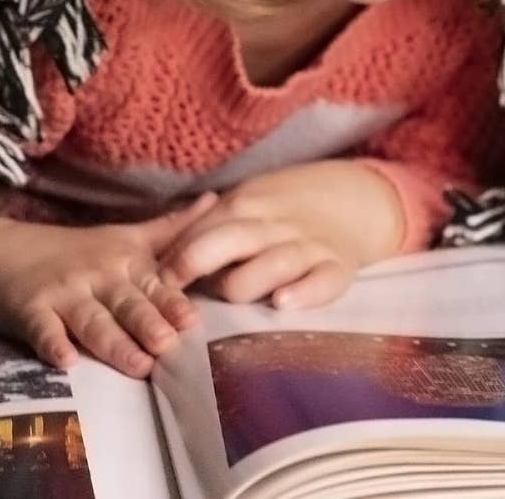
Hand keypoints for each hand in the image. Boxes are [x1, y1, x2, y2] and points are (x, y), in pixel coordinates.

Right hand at [0, 194, 216, 376]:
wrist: (5, 252)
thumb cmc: (77, 250)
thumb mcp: (127, 236)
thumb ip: (172, 228)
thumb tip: (216, 200)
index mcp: (125, 261)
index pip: (154, 285)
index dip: (172, 302)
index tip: (193, 320)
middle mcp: (98, 275)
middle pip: (127, 304)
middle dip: (148, 323)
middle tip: (168, 344)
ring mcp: (63, 293)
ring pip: (92, 321)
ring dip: (113, 343)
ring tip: (137, 364)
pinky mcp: (30, 310)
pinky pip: (42, 330)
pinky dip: (53, 344)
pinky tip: (65, 360)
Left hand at [159, 161, 404, 310]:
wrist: (351, 200)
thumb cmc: (279, 214)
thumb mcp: (244, 206)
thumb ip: (205, 229)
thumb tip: (155, 261)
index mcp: (247, 207)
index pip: (203, 230)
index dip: (174, 258)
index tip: (152, 283)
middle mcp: (275, 225)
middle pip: (231, 240)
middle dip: (196, 263)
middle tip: (173, 293)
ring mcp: (308, 246)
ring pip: (273, 263)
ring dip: (245, 281)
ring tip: (230, 295)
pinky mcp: (338, 268)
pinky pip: (323, 282)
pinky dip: (303, 293)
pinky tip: (282, 303)